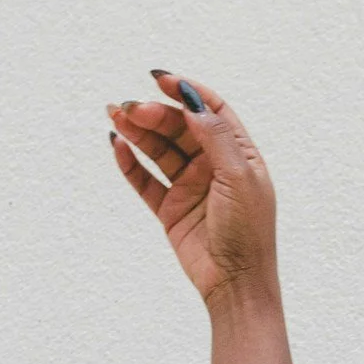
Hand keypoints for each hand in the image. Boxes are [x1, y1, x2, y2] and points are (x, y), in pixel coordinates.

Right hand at [108, 73, 279, 308]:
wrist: (236, 283)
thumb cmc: (248, 232)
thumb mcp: (239, 177)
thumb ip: (216, 137)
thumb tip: (192, 101)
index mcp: (238, 154)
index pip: (210, 110)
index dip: (186, 92)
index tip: (161, 80)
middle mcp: (213, 166)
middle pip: (179, 127)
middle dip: (155, 114)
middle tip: (132, 108)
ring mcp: (190, 187)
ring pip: (159, 150)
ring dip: (137, 132)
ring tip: (115, 115)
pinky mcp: (171, 209)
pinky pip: (146, 181)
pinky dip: (131, 164)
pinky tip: (118, 146)